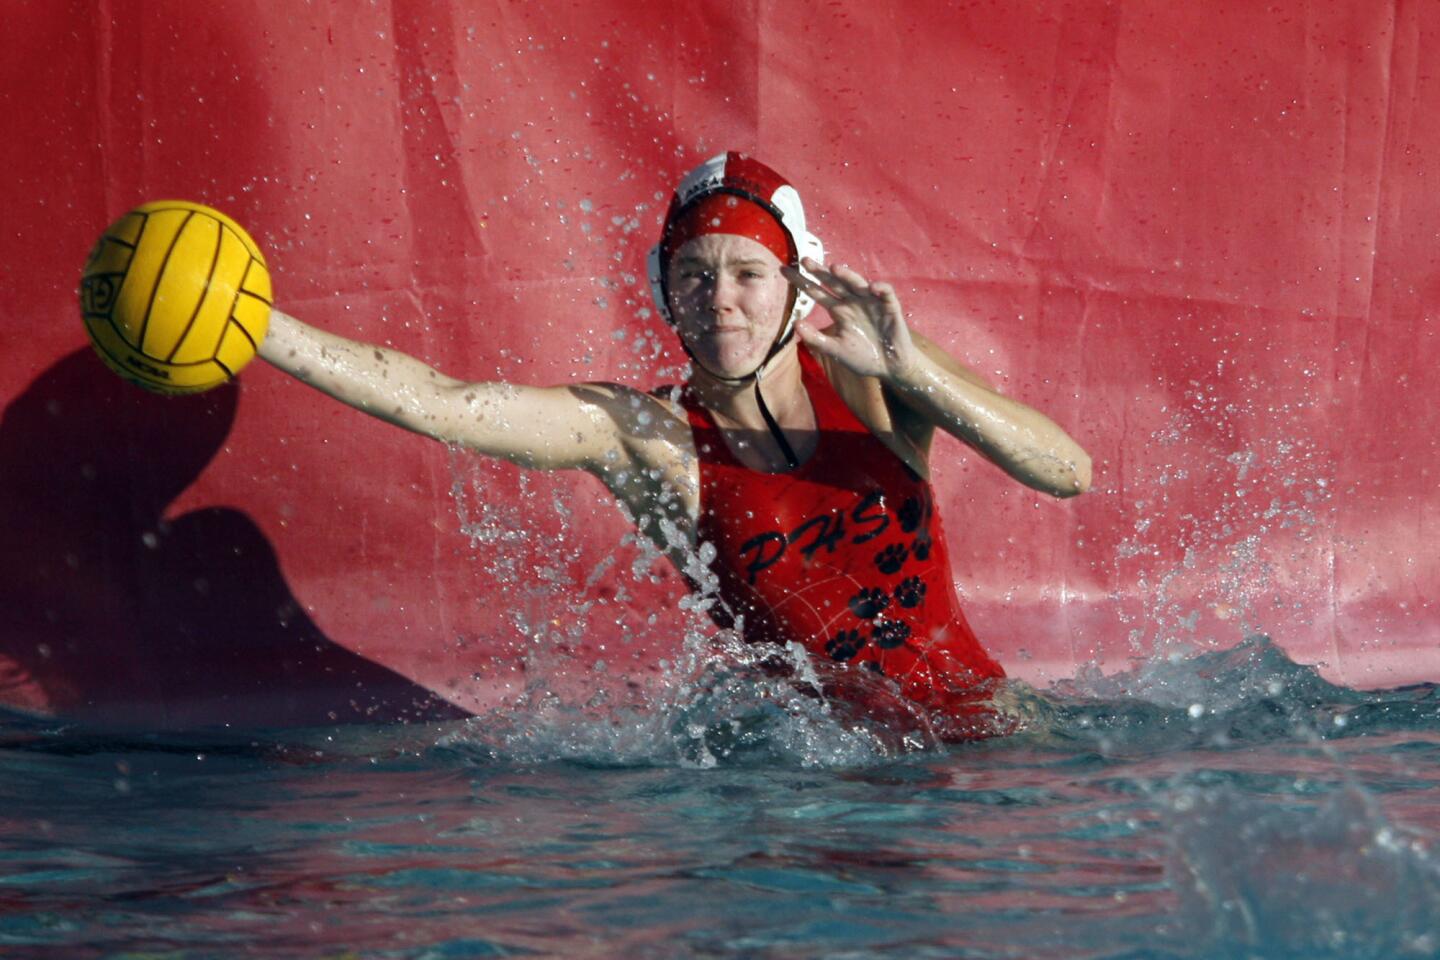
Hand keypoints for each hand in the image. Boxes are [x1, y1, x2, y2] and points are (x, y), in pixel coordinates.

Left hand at [783, 258, 922, 381]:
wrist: (890, 367)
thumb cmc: (862, 357)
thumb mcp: (835, 350)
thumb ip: (816, 339)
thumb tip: (795, 325)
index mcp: (839, 310)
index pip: (816, 292)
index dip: (801, 281)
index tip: (783, 270)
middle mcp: (852, 302)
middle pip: (834, 282)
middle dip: (820, 271)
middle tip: (804, 260)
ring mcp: (871, 302)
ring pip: (857, 284)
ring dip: (848, 276)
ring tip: (835, 268)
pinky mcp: (890, 307)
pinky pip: (886, 294)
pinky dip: (881, 289)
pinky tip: (873, 287)